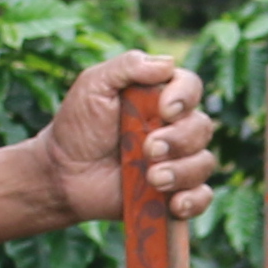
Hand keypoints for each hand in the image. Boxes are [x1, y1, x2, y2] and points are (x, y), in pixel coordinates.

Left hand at [37, 54, 214, 228]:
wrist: (63, 174)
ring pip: (204, 163)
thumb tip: (169, 62)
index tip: (164, 111)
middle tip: (148, 150)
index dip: (185, 97)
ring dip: (183, 171)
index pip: (191, 87)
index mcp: (161, 97)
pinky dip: (194, 201)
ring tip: (153, 179)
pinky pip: (202, 197)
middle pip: (202, 127)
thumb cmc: (77, 126)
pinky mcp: (173, 193)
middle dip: (178, 140)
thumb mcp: (94, 85)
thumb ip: (128, 66)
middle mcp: (175, 127)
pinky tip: (174, 205)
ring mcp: (177, 161)